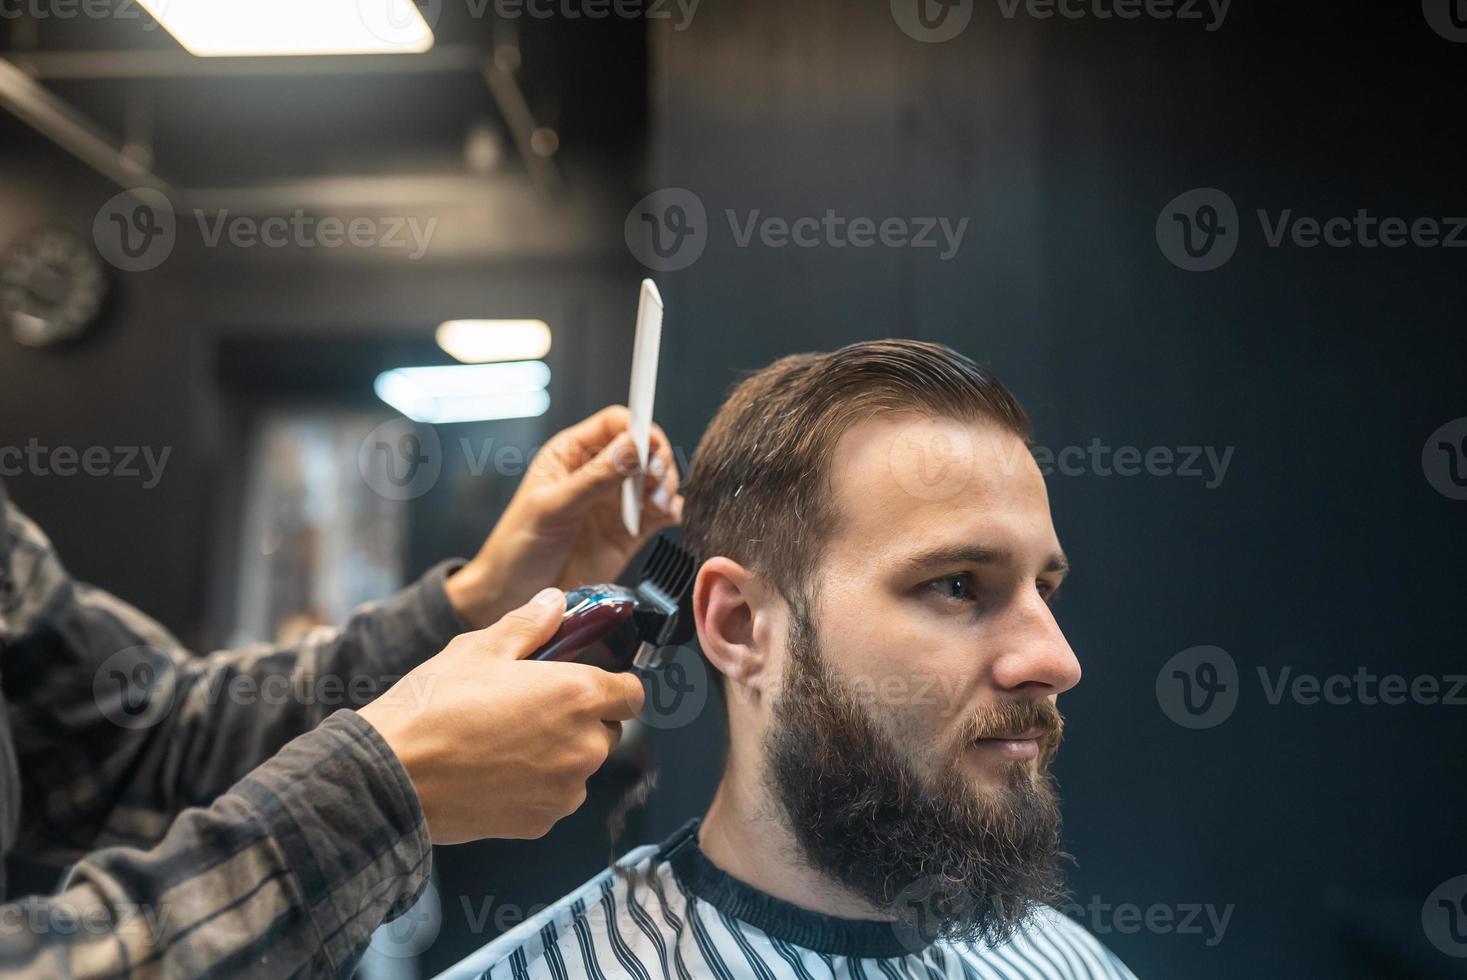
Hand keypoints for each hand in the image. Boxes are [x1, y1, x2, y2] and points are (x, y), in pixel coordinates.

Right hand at [358, 588, 644, 843]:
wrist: (390, 774)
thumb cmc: (433, 708)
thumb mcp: (479, 648)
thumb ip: (529, 624)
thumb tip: (555, 603)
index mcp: (578, 695)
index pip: (632, 693)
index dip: (614, 684)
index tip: (591, 680)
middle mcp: (584, 746)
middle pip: (609, 730)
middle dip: (583, 719)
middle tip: (534, 707)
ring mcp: (564, 791)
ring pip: (580, 766)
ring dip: (559, 754)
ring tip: (507, 740)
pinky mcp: (540, 822)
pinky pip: (554, 798)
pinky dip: (536, 787)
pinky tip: (496, 771)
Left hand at [445, 405, 682, 629]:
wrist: (515, 595)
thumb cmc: (518, 546)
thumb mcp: (552, 507)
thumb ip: (594, 478)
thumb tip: (632, 446)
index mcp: (572, 454)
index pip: (614, 423)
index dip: (637, 428)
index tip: (651, 446)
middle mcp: (598, 472)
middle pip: (643, 448)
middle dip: (657, 460)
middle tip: (656, 480)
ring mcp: (616, 501)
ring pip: (656, 478)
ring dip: (666, 486)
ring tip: (659, 504)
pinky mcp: (630, 530)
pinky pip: (661, 512)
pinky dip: (672, 511)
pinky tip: (668, 516)